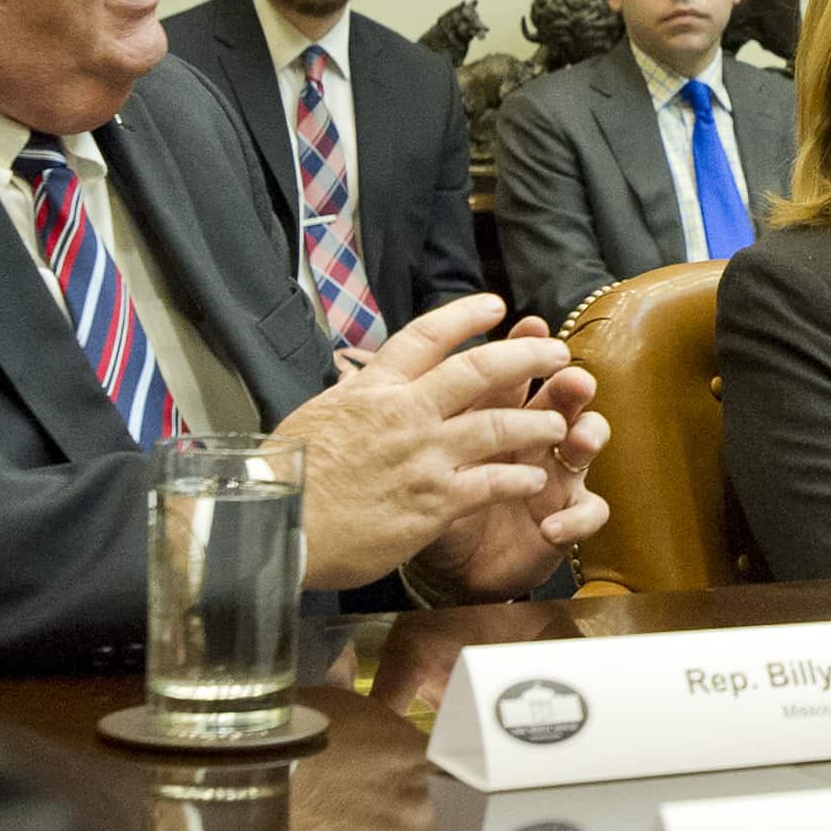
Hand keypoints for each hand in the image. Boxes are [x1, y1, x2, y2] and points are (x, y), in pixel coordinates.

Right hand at [274, 295, 586, 590]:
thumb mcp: (317, 416)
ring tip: (558, 424)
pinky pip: (491, 484)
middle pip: (479, 371)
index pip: (427, 336)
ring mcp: (423, 458)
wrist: (273, 526)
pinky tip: (535, 478)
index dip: (466, 315)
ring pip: (497, 426)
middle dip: (525, 355)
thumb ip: (354, 399)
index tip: (496, 305)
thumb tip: (364, 385)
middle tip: (556, 351)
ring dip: (536, 422)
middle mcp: (404, 415)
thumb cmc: (285, 478)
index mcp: (373, 389)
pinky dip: (518, 479)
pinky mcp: (433, 504)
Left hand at [410, 313, 610, 600]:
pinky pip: (588, 513)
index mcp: (492, 413)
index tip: (528, 324)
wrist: (442, 566)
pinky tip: (552, 527)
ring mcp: (552, 475)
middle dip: (568, 383)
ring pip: (586, 442)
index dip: (522, 345)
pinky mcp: (562, 519)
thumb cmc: (429, 502)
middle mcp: (530, 436)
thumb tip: (370, 373)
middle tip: (572, 378)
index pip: (511, 371)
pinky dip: (576, 518)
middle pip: (558, 397)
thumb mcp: (416, 457)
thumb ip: (414, 420)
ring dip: (588, 434)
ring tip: (579, 440)